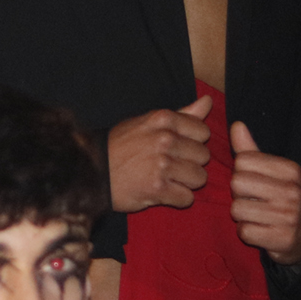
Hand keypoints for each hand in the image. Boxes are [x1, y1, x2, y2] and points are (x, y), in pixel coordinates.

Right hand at [107, 96, 212, 211]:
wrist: (91, 170)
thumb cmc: (120, 146)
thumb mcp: (148, 122)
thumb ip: (182, 114)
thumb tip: (209, 101)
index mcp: (163, 119)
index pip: (203, 132)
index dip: (192, 142)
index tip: (177, 147)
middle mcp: (164, 139)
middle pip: (203, 156)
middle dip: (190, 163)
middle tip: (170, 165)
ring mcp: (162, 164)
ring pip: (199, 178)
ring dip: (186, 182)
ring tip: (167, 179)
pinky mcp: (158, 189)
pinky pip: (187, 198)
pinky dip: (177, 198)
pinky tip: (162, 192)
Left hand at [229, 122, 300, 264]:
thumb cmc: (284, 198)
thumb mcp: (274, 172)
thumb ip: (251, 151)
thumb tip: (236, 124)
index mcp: (290, 169)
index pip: (242, 161)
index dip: (241, 173)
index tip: (255, 183)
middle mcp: (292, 191)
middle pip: (236, 183)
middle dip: (239, 195)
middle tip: (254, 201)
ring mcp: (289, 216)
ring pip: (237, 210)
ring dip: (241, 216)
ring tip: (258, 216)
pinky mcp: (283, 239)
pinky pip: (244, 232)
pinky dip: (248, 233)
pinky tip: (261, 231)